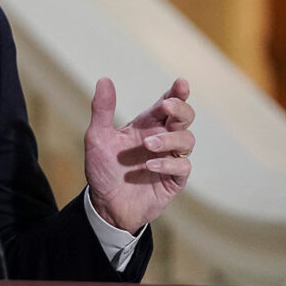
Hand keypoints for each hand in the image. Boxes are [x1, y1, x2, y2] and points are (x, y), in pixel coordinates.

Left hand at [84, 77, 194, 232]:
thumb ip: (102, 110)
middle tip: (166, 108)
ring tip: (148, 145)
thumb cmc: (103, 170)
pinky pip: (183, 166)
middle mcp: (161, 139)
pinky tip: (150, 165)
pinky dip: (169, 163)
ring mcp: (169, 159)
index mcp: (146, 126)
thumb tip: (104, 80)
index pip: (167, 104)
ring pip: (187, 140)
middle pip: (185, 117)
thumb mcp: (97, 138)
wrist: (105, 205)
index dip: (177, 93)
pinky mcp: (173, 180)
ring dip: (170, 138)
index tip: (180, 83)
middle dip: (180, 109)